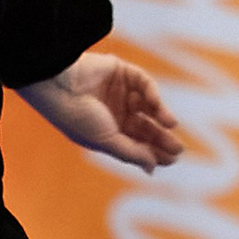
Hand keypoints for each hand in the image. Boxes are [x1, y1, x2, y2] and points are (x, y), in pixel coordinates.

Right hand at [15, 50, 181, 170]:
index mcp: (107, 132)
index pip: (136, 143)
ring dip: (160, 115)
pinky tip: (157, 105)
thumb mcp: (106, 141)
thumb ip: (132, 153)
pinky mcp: (121, 71)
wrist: (60, 85)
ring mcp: (118, 91)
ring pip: (147, 105)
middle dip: (161, 137)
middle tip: (178, 147)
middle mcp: (114, 112)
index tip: (171, 160)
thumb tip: (152, 168)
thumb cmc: (78, 118)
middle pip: (145, 126)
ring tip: (170, 124)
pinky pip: (142, 83)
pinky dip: (152, 93)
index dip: (154, 151)